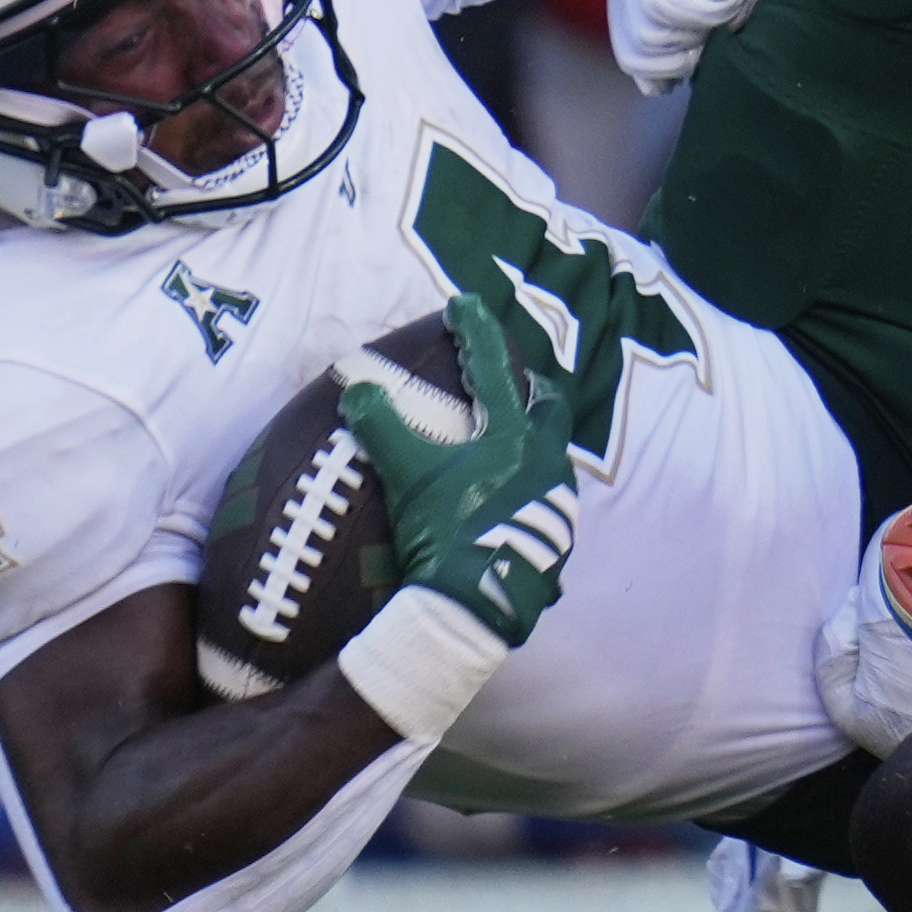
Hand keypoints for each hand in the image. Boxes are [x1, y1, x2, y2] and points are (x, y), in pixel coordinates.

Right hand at [341, 296, 582, 648]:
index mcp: (513, 436)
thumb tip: (354, 386)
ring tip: (508, 444)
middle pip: (548, 408)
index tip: (463, 305)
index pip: (493, 369)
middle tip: (507, 380)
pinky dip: (530, 489)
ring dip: (533, 441)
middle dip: (528, 387)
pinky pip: (549, 502)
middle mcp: (546, 462)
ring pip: (554, 456)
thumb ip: (381, 425)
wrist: (473, 607)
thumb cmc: (443, 533)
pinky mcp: (556, 543)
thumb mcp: (406, 475)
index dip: (476, 333)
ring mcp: (557, 504)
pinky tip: (510, 503)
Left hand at [603, 0, 823, 90]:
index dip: (673, 70)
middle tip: (731, 27)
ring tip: (745, 2)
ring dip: (715, 16)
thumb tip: (655, 87)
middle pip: (643, 33)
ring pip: (660, 3)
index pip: (630, 51)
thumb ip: (680, 43)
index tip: (711, 50)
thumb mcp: (715, 12)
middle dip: (693, 46)